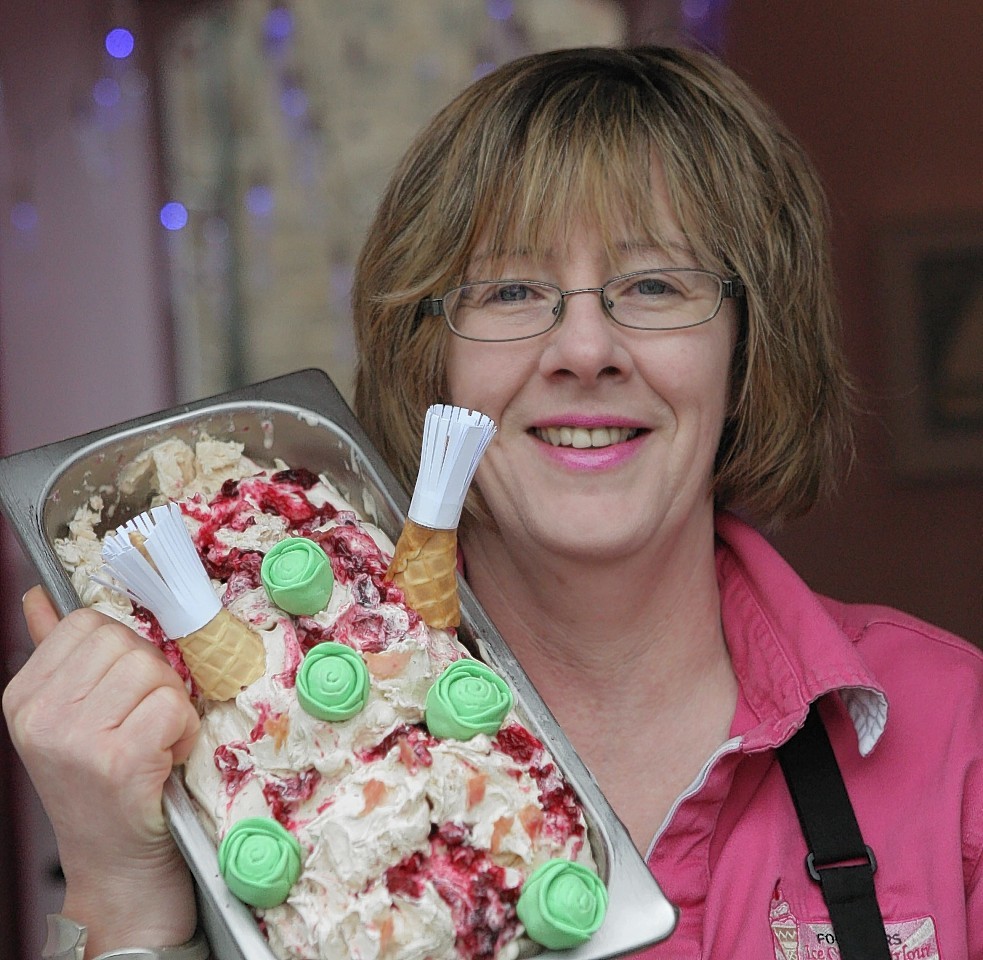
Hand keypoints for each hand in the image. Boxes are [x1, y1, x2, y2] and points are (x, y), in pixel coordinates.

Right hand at [2, 587, 200, 951]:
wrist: (116, 869)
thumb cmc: (102, 787)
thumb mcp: (69, 717)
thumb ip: (55, 654)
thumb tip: (39, 598)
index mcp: (24, 696)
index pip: (89, 623)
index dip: (124, 653)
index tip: (122, 695)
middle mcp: (41, 715)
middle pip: (126, 642)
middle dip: (152, 677)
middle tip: (144, 722)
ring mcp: (76, 739)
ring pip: (153, 670)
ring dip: (171, 705)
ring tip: (154, 743)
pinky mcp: (118, 762)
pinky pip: (172, 705)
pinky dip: (182, 729)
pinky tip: (165, 759)